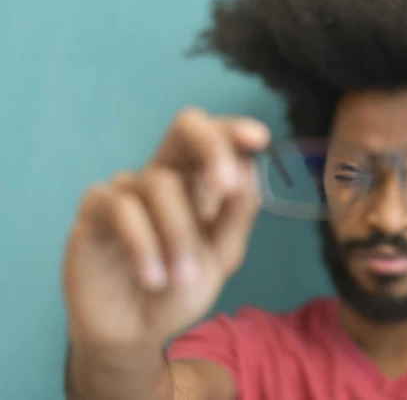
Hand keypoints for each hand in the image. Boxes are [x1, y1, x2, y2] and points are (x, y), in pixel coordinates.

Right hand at [63, 108, 269, 353]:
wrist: (136, 331)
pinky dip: (144, 245)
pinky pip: (122, 208)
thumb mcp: (222, 254)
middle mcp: (166, 173)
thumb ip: (238, 213)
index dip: (235, 131)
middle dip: (211, 147)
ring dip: (179, 235)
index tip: (259, 139)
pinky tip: (152, 278)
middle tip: (227, 184)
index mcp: (201, 179)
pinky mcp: (95, 209)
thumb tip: (248, 169)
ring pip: (160, 183)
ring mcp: (128, 188)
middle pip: (185, 128)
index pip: (218, 137)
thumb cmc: (182, 286)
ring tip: (183, 277)